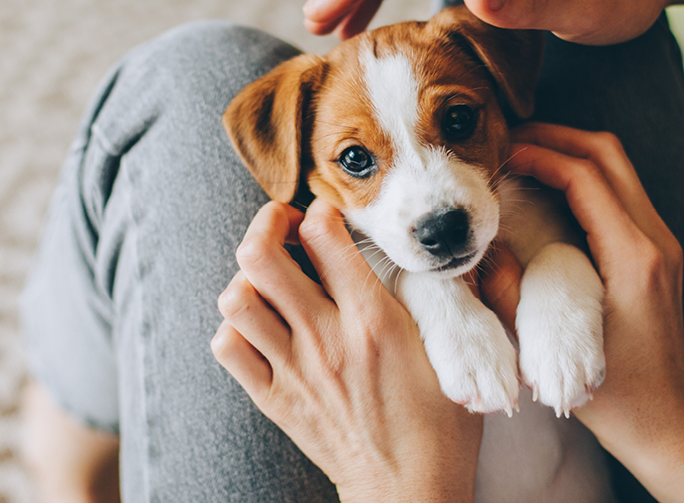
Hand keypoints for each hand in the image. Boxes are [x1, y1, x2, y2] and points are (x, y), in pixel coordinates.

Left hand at [211, 199, 480, 502]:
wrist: (410, 489)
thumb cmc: (441, 423)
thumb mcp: (454, 352)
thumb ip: (448, 298)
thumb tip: (448, 254)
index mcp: (375, 320)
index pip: (325, 236)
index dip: (322, 210)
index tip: (329, 214)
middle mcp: (327, 339)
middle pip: (262, 257)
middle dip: (267, 223)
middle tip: (285, 225)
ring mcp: (295, 370)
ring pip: (237, 299)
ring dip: (248, 277)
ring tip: (272, 277)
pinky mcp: (276, 398)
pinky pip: (229, 348)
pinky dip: (236, 327)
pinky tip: (262, 325)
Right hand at [507, 123, 683, 502]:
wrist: (668, 424)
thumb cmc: (616, 397)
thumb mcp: (551, 351)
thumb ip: (511, 296)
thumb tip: (481, 248)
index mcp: (634, 257)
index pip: (587, 175)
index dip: (540, 154)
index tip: (500, 153)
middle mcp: (655, 240)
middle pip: (608, 154)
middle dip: (556, 136)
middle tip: (508, 139)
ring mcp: (661, 244)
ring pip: (617, 167)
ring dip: (570, 152)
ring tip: (522, 156)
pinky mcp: (655, 253)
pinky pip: (620, 192)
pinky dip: (582, 176)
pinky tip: (546, 189)